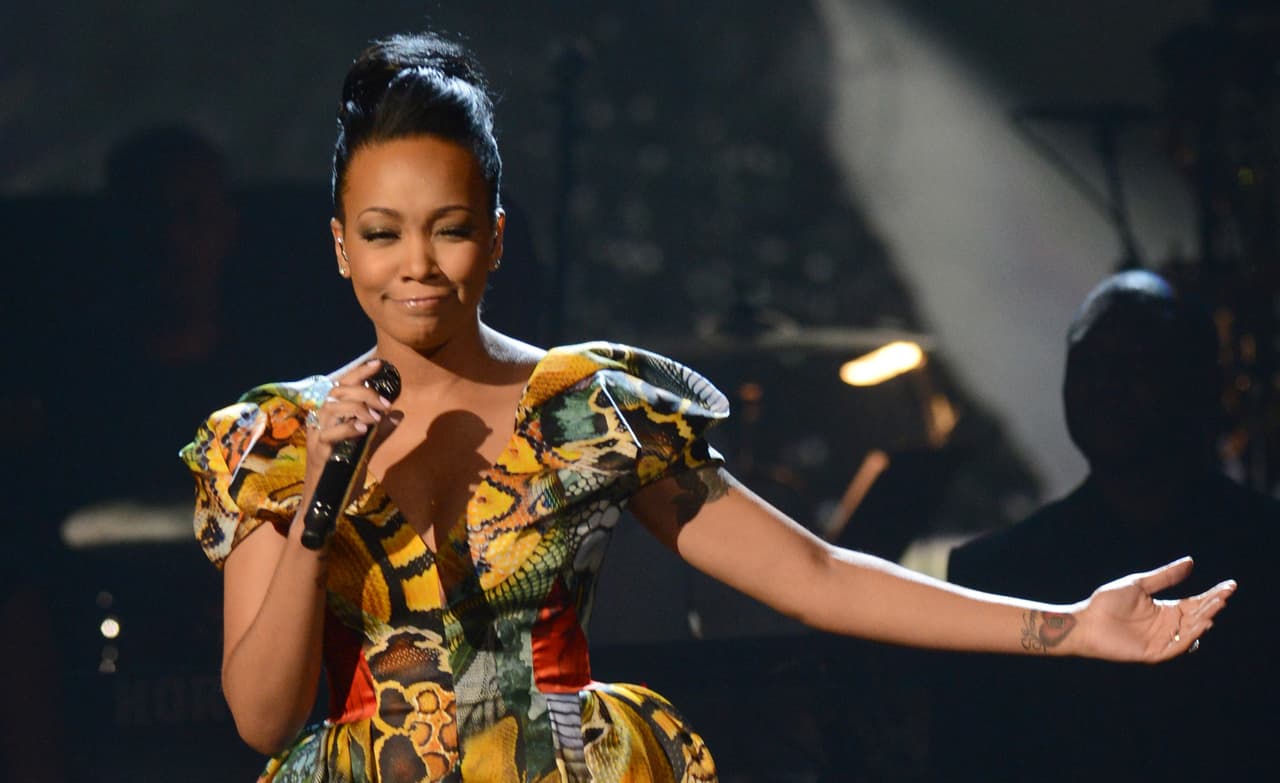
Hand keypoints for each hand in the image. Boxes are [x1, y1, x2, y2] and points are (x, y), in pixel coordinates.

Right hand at [303, 358, 393, 480]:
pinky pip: (331, 435)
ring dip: (358, 408)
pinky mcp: (319, 453)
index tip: (378, 363)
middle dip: (364, 392)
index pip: (341, 387)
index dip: (358, 373)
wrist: (324, 503)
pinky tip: (365, 430)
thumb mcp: (365, 449)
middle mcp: (320, 423)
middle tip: (386, 403)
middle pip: (336, 393)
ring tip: (378, 416)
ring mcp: (317, 437)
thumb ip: (380, 432)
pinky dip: (348, 429)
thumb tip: (398, 414)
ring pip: (332, 409)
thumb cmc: (341, 474)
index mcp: (329, 418)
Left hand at [1075, 556, 1235, 661]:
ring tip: (1215, 606)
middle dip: (1212, 605)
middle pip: (1196, 616)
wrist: (1085, 621)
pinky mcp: (1153, 653)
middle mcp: (1167, 625)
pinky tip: (1199, 624)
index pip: (1195, 602)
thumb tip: (1190, 562)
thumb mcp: (1139, 584)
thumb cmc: (1107, 602)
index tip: (1229, 585)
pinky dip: (1189, 637)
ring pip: (1190, 632)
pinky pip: (1176, 647)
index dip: (1212, 595)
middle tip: (1225, 594)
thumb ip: (1164, 577)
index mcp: (1165, 609)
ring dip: (1204, 620)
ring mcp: (1161, 640)